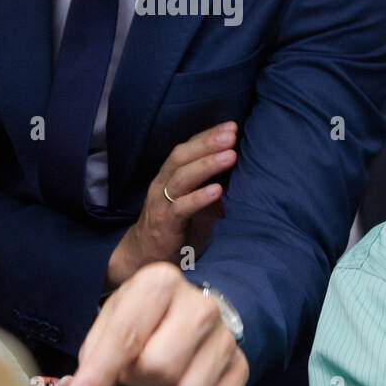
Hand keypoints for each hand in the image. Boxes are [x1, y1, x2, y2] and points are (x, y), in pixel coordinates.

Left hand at [60, 262, 247, 385]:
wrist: (191, 313)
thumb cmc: (142, 318)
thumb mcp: (111, 322)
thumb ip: (93, 360)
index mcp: (160, 283)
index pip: (126, 337)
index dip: (98, 377)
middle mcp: (200, 305)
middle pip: (160, 368)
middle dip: (136, 383)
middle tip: (131, 376)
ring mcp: (226, 337)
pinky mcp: (241, 367)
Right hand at [106, 122, 236, 288]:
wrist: (144, 259)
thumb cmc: (175, 228)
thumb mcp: (191, 202)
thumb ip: (207, 185)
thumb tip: (241, 170)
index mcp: (168, 177)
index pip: (186, 149)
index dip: (207, 136)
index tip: (231, 126)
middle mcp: (162, 185)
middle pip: (182, 157)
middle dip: (208, 143)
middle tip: (231, 134)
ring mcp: (161, 205)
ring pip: (181, 178)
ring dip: (207, 165)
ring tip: (230, 155)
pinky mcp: (164, 226)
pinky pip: (181, 208)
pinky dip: (199, 197)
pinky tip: (217, 190)